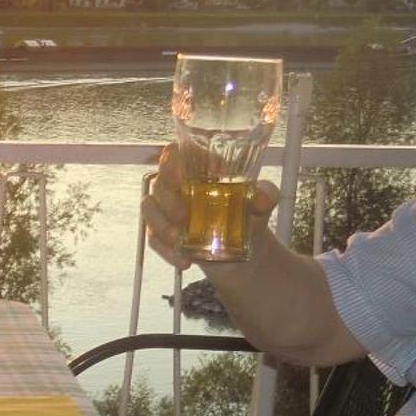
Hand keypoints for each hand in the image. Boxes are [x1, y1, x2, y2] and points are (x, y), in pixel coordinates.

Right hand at [139, 145, 280, 272]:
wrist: (246, 250)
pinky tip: (183, 261)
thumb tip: (261, 199)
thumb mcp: (264, 202)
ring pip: (149, 208)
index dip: (172, 161)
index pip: (174, 154)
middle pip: (159, 182)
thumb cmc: (250, 215)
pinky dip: (165, 251)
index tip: (182, 177)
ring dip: (160, 225)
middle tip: (184, 217)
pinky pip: (153, 238)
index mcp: (199, 169)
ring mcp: (168, 209)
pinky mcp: (164, 233)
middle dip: (168, 200)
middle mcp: (178, 185)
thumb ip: (267, 194)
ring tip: (179, 242)